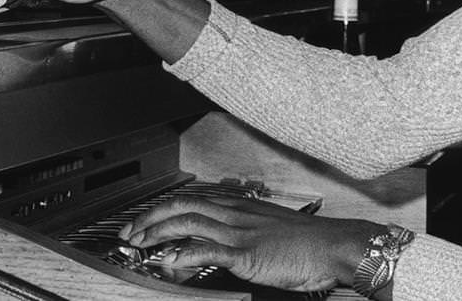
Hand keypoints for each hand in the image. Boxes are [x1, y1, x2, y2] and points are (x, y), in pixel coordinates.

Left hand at [122, 194, 381, 292]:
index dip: (161, 210)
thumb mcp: (268, 230)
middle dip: (150, 218)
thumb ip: (241, 234)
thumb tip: (217, 246)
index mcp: (239, 206)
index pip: (190, 200)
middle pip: (181, 206)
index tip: (143, 222)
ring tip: (139, 245)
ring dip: (158, 233)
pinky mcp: (246, 253)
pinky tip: (169, 262)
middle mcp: (235, 213)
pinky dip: (184, 254)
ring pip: (188, 223)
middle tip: (129, 233)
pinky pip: (208, 250)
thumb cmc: (306, 242)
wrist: (333, 245)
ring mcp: (240, 232)